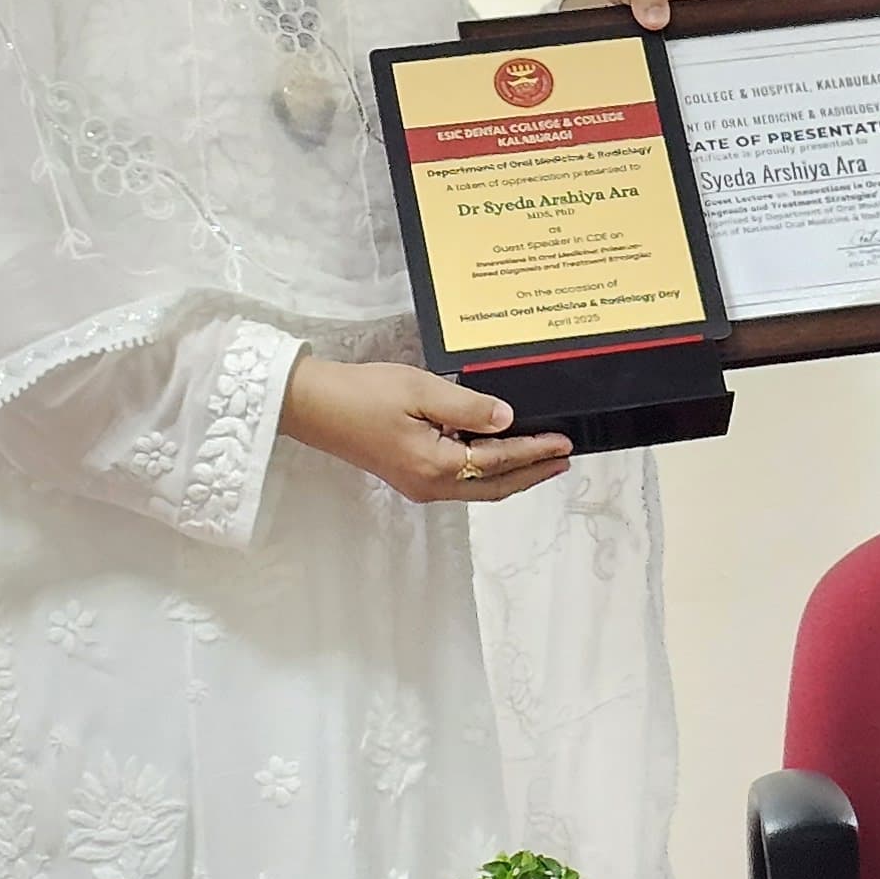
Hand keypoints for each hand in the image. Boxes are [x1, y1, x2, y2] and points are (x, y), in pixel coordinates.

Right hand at [279, 357, 571, 504]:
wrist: (315, 407)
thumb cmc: (364, 393)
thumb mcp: (421, 389)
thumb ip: (468, 406)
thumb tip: (507, 419)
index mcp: (437, 466)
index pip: (499, 460)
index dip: (534, 451)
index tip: (564, 442)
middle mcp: (431, 486)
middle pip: (494, 487)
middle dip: (531, 473)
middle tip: (564, 459)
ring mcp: (419, 486)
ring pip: (478, 488)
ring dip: (511, 475)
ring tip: (540, 459)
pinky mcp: (409, 477)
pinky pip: (461, 481)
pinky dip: (487, 472)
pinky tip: (497, 455)